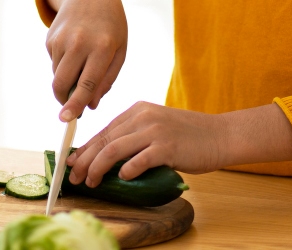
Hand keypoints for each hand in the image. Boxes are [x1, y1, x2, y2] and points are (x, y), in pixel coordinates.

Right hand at [45, 0, 127, 121]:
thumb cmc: (111, 27)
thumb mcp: (119, 51)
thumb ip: (107, 80)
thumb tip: (90, 105)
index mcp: (102, 48)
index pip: (87, 84)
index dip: (76, 105)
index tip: (67, 120)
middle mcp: (79, 43)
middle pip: (63, 84)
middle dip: (64, 101)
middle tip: (71, 108)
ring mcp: (61, 40)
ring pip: (57, 76)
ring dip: (67, 81)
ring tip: (82, 65)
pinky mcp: (50, 38)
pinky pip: (54, 63)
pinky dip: (63, 66)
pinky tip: (74, 50)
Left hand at [67, 102, 291, 186]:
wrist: (219, 135)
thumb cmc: (187, 135)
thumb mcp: (156, 126)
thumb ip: (134, 135)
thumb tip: (107, 157)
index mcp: (138, 109)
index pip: (104, 130)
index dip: (85, 148)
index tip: (72, 162)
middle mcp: (143, 116)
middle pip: (104, 140)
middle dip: (84, 160)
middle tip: (74, 177)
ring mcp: (154, 130)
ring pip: (114, 150)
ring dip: (97, 168)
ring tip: (91, 182)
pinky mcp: (166, 146)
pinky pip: (138, 160)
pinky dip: (127, 171)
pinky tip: (122, 178)